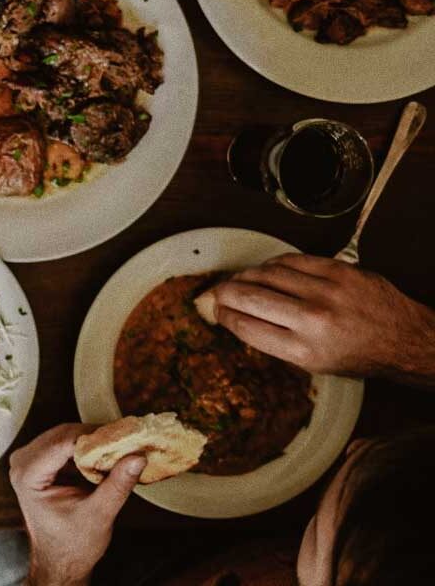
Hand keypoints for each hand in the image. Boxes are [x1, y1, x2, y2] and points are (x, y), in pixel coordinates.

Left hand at [9, 424, 143, 585]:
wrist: (60, 560)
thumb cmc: (73, 544)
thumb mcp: (99, 515)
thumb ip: (117, 485)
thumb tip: (137, 457)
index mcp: (28, 475)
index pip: (62, 442)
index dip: (94, 436)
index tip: (123, 436)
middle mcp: (21, 462)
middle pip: (62, 434)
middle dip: (94, 436)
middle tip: (125, 440)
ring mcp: (27, 460)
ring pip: (63, 436)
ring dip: (91, 441)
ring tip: (118, 448)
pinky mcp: (37, 461)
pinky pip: (62, 444)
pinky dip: (84, 448)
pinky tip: (104, 456)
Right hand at [210, 254, 434, 384]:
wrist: (404, 338)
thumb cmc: (359, 355)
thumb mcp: (313, 363)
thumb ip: (275, 340)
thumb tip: (238, 317)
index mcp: (304, 350)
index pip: (245, 325)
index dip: (223, 315)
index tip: (217, 311)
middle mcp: (313, 320)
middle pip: (248, 296)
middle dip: (224, 292)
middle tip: (218, 292)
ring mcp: (326, 291)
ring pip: (265, 273)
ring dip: (245, 275)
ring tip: (240, 280)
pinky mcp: (337, 270)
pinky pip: (290, 260)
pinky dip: (272, 264)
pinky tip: (267, 270)